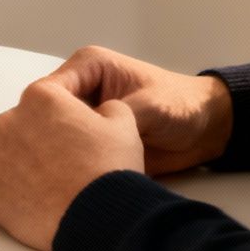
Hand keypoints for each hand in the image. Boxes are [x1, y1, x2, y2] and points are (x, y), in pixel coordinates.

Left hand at [0, 80, 145, 250]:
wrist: (98, 220)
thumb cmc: (108, 171)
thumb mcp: (124, 122)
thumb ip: (108, 106)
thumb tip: (102, 111)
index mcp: (40, 98)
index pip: (52, 92)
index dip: (71, 108)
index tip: (80, 124)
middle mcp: (9, 123)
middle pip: (26, 123)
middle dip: (45, 135)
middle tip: (72, 157)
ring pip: (11, 154)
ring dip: (28, 162)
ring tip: (58, 180)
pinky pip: (2, 186)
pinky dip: (19, 191)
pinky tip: (44, 198)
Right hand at [42, 46, 232, 175]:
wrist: (206, 131)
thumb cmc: (182, 105)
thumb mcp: (151, 105)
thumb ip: (120, 115)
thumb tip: (92, 134)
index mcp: (90, 68)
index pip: (49, 89)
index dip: (43, 114)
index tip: (46, 141)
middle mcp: (82, 91)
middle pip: (45, 116)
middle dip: (47, 140)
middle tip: (51, 165)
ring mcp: (85, 119)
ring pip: (55, 139)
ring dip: (58, 157)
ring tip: (62, 176)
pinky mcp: (92, 143)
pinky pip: (72, 156)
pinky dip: (71, 168)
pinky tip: (72, 182)